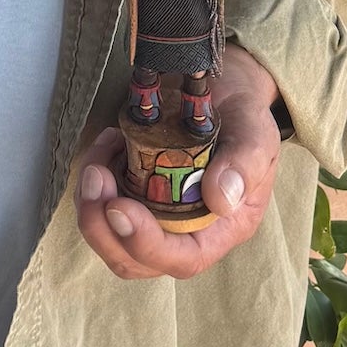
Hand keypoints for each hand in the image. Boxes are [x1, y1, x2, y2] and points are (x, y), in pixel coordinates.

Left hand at [75, 44, 281, 280]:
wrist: (224, 88)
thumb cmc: (244, 115)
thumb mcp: (256, 133)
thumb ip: (244, 163)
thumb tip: (220, 200)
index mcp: (221, 228)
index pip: (182, 258)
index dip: (146, 244)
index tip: (118, 207)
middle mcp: (185, 230)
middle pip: (135, 259)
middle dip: (103, 227)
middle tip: (94, 175)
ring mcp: (155, 212)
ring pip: (111, 236)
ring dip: (90, 204)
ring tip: (97, 158)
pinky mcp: (133, 190)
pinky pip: (102, 203)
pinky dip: (94, 177)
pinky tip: (107, 142)